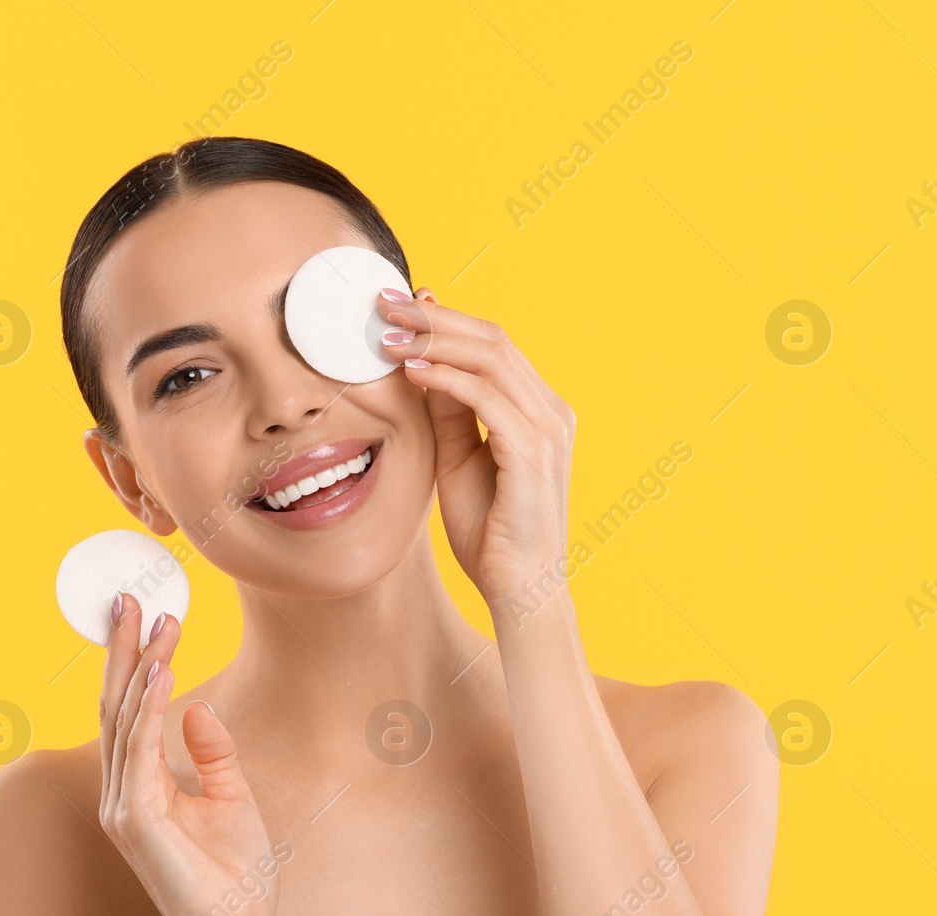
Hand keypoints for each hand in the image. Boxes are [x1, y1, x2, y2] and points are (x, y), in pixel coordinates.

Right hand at [99, 593, 277, 915]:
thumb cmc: (233, 871)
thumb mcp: (231, 794)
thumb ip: (211, 751)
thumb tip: (196, 707)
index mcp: (140, 785)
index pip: (131, 710)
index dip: (136, 661)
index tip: (152, 615)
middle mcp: (122, 791)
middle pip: (116, 704)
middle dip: (123, 649)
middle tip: (131, 597)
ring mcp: (124, 805)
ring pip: (125, 719)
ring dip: (140, 666)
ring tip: (155, 621)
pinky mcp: (137, 818)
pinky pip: (139, 749)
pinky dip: (147, 708)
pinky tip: (158, 673)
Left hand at [376, 286, 575, 600]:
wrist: (519, 589)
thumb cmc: (491, 532)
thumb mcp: (459, 459)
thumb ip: (448, 412)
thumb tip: (420, 362)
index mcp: (541, 411)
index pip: (495, 346)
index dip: (446, 319)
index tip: (399, 306)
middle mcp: (552, 411)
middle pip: (494, 339)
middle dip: (435, 317)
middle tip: (384, 304)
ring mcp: (547, 429)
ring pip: (491, 357)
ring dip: (435, 339)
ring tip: (388, 334)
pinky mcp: (532, 451)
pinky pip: (486, 397)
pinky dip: (446, 377)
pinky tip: (411, 371)